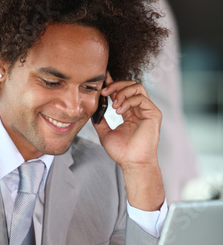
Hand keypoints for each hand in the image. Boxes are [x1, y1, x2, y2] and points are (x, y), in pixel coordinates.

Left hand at [93, 77, 164, 210]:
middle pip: (130, 86)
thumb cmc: (122, 152)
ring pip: (137, 88)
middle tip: (104, 92)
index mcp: (130, 114)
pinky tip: (119, 111)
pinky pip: (141, 98)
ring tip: (114, 105)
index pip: (122, 93)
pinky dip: (128, 101)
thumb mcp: (105, 133)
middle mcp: (139, 110)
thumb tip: (92, 111)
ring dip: (122, 92)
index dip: (112, 85)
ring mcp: (147, 111)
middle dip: (116, 85)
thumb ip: (100, 121)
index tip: (102, 82)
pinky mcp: (153, 113)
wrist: (132, 163)